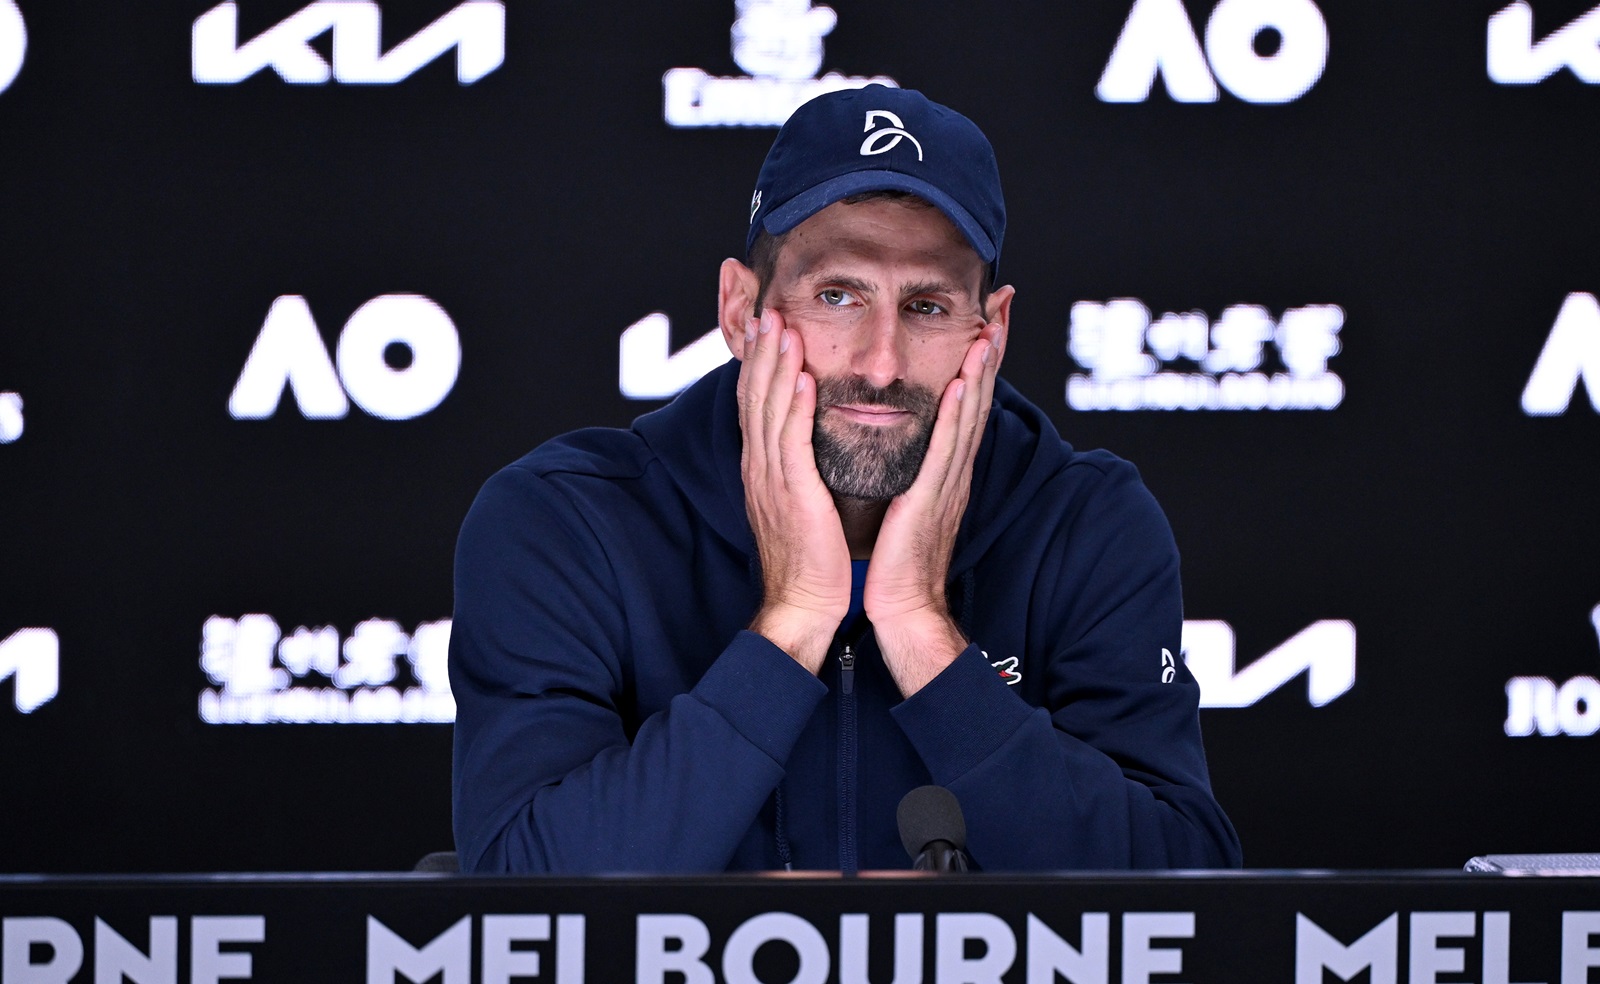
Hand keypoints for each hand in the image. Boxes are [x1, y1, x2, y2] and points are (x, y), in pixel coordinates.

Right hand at [738, 308, 851, 673]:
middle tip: (768, 308)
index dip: (760, 363)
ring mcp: (772, 479)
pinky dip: (795, 406)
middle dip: (762, 350)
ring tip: (782, 325)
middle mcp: (760, 468)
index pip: (756, 404)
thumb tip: (806, 440)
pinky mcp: (792, 494)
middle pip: (756, 397)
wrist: (804, 604)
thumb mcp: (798, 503)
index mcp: (763, 469)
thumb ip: (797, 468)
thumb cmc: (811, 560)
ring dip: (776, 365)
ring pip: (770, 410)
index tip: (767, 326)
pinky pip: (791, 442)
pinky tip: (801, 377)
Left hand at [865, 322, 1005, 695]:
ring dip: (982, 369)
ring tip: (991, 327)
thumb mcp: (908, 504)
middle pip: (980, 398)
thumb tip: (910, 445)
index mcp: (946, 470)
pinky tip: (965, 382)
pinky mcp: (935, 498)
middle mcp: (955, 470)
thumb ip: (915, 472)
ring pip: (971, 415)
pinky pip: (949, 447)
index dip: (979, 360)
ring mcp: (950, 483)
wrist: (902, 608)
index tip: (987, 318)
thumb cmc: (898, 563)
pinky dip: (960, 412)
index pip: (967, 403)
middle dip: (991, 350)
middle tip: (1001, 303)